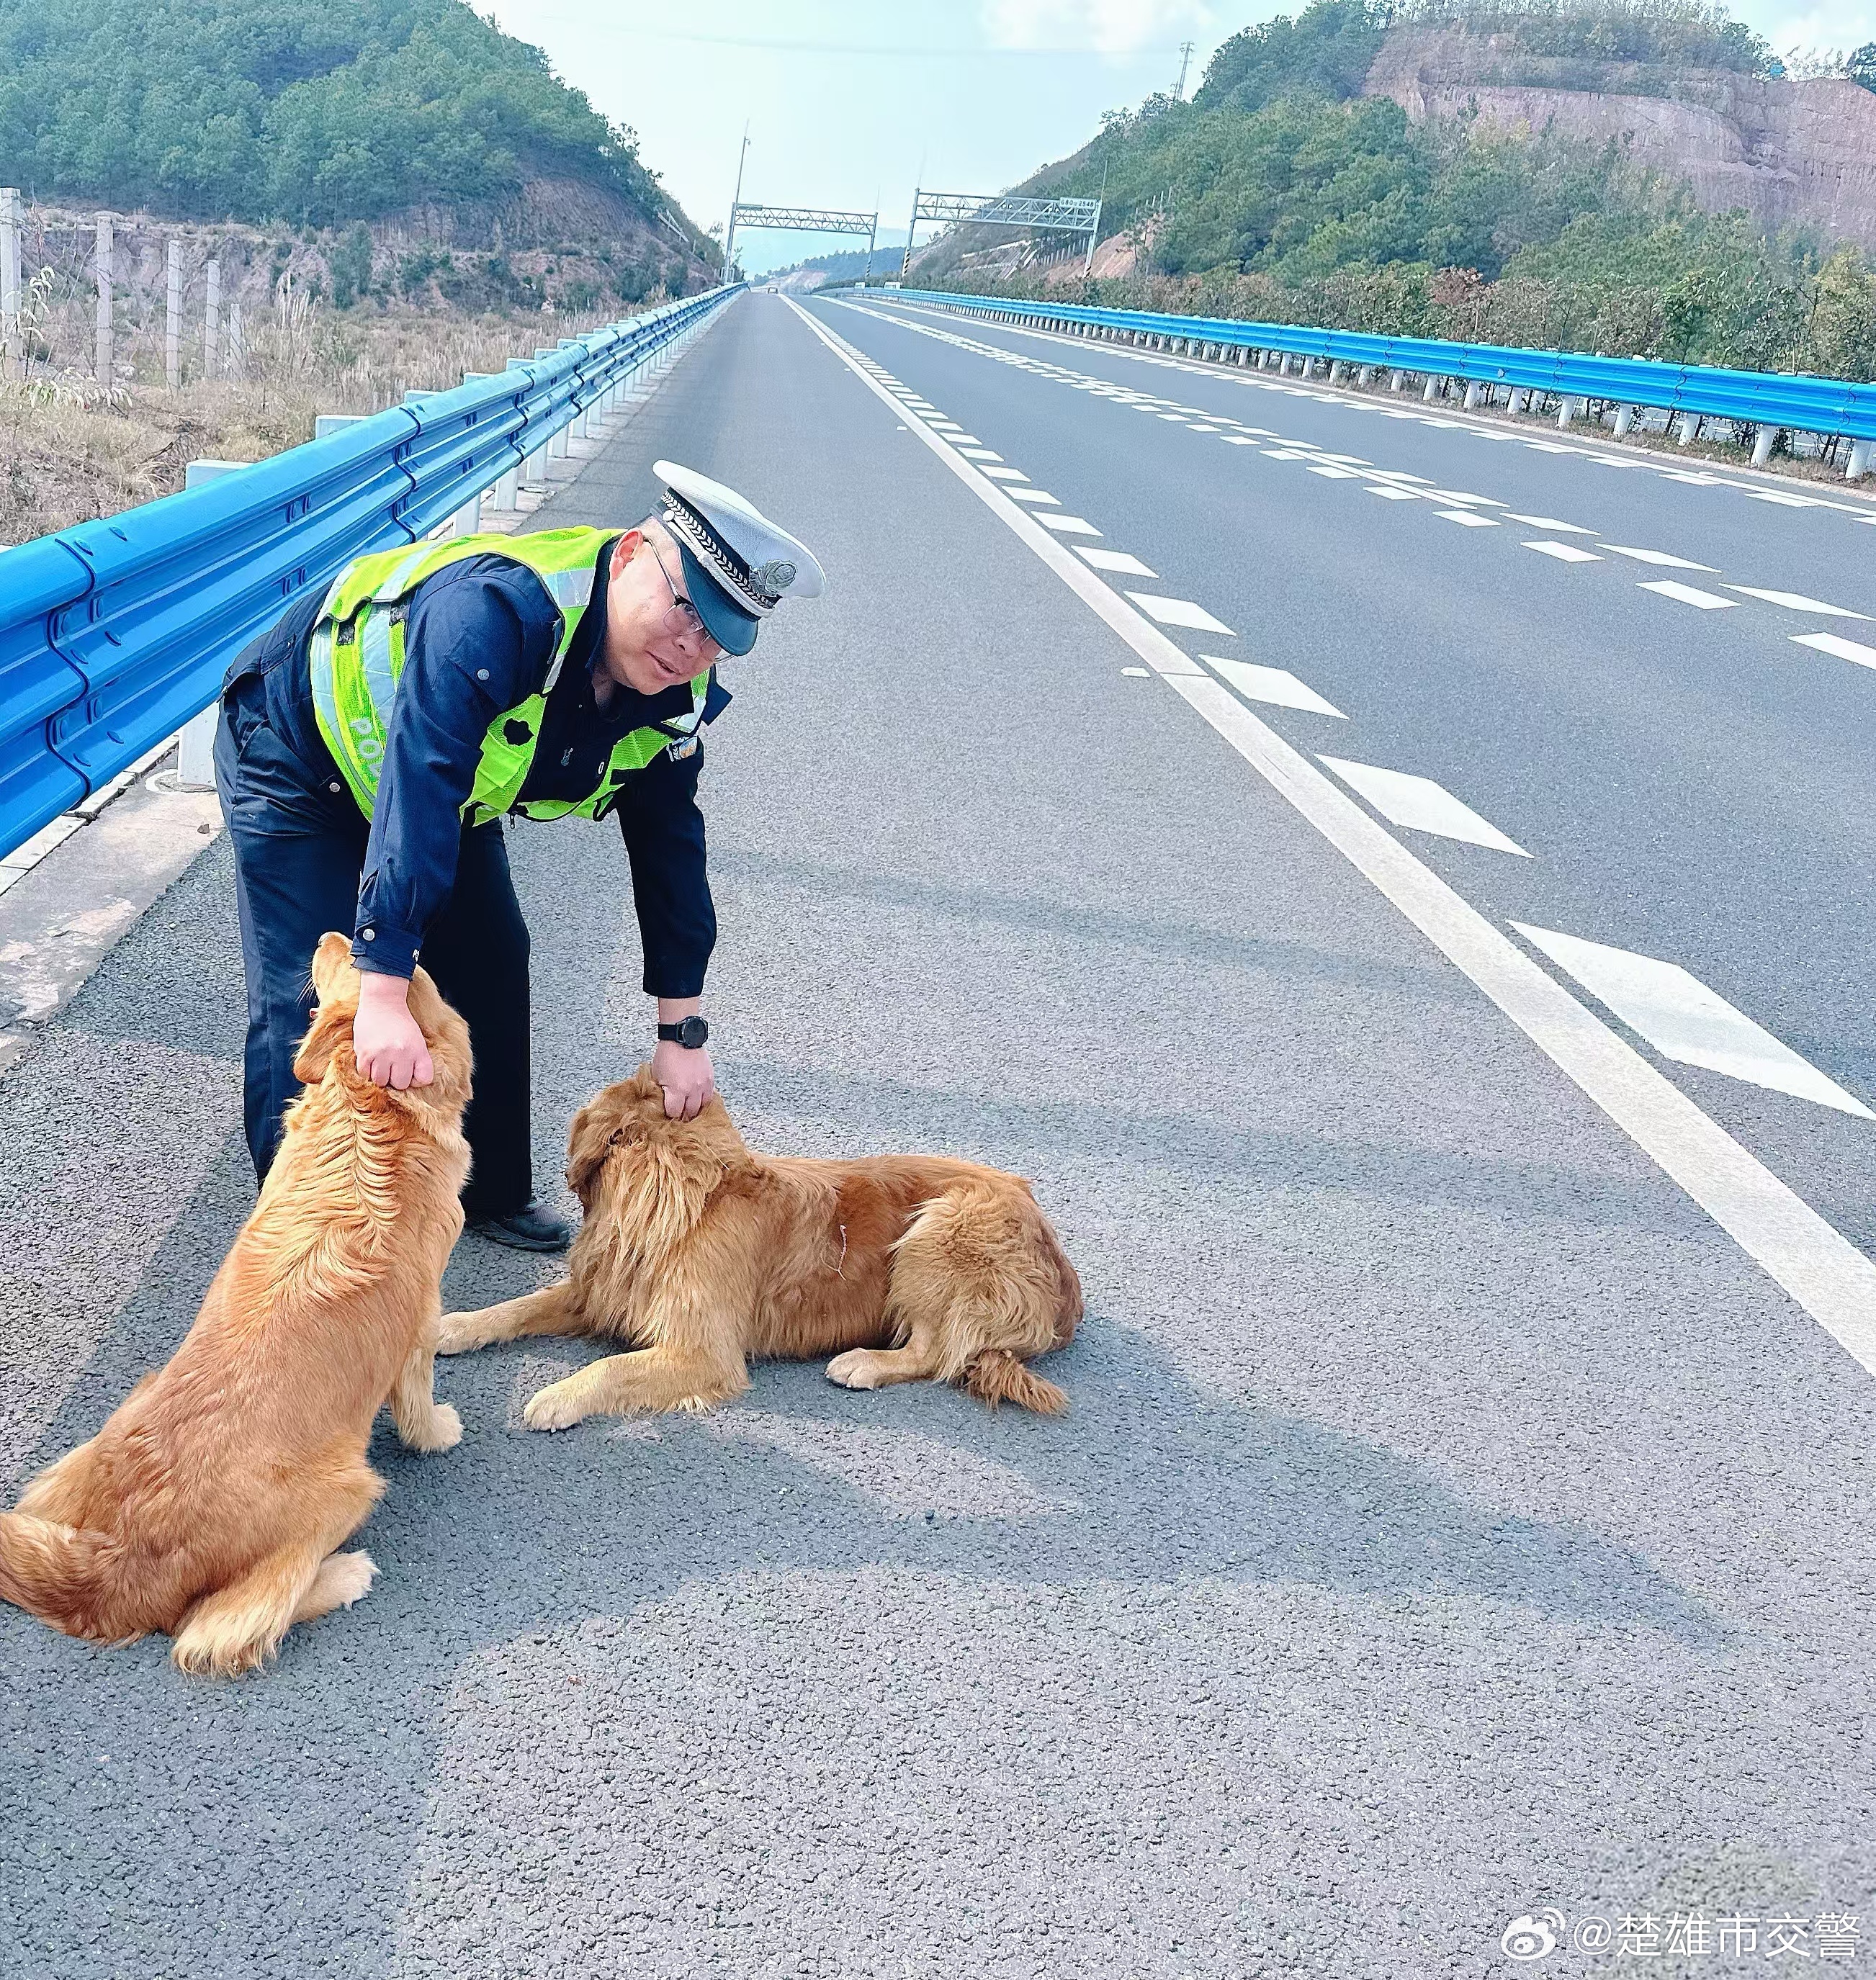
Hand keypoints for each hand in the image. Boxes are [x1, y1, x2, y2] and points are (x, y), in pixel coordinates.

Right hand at [353, 972, 432, 1088]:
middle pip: (400, 1084)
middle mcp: (401, 1053)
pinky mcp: (364, 1052)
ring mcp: (381, 1054)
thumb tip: (411, 1083)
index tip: (411, 1072)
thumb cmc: (401, 1023)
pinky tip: (371, 1060)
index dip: (417, 1079)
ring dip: (381, 1076)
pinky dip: (367, 1071)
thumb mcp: (417, 1040)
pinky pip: (365, 1074)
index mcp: (418, 1050)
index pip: (424, 1080)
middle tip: (393, 1067)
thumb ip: (417, 1061)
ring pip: (381, 1081)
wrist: (382, 1002)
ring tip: (381, 1063)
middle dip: (397, 1079)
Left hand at [652, 1038, 714, 1119]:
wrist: (682, 1037)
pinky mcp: (710, 1079)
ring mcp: (703, 1084)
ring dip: (694, 1109)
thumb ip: (661, 1091)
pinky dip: (703, 1100)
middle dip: (683, 1116)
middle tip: (678, 1116)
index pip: (674, 1113)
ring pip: (702, 1107)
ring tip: (688, 1109)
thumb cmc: (667, 1054)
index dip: (669, 1115)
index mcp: (677, 1089)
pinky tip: (697, 1099)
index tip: (667, 1114)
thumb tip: (662, 1103)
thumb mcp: (657, 1075)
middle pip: (690, 1113)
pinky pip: (709, 1096)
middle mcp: (692, 1089)